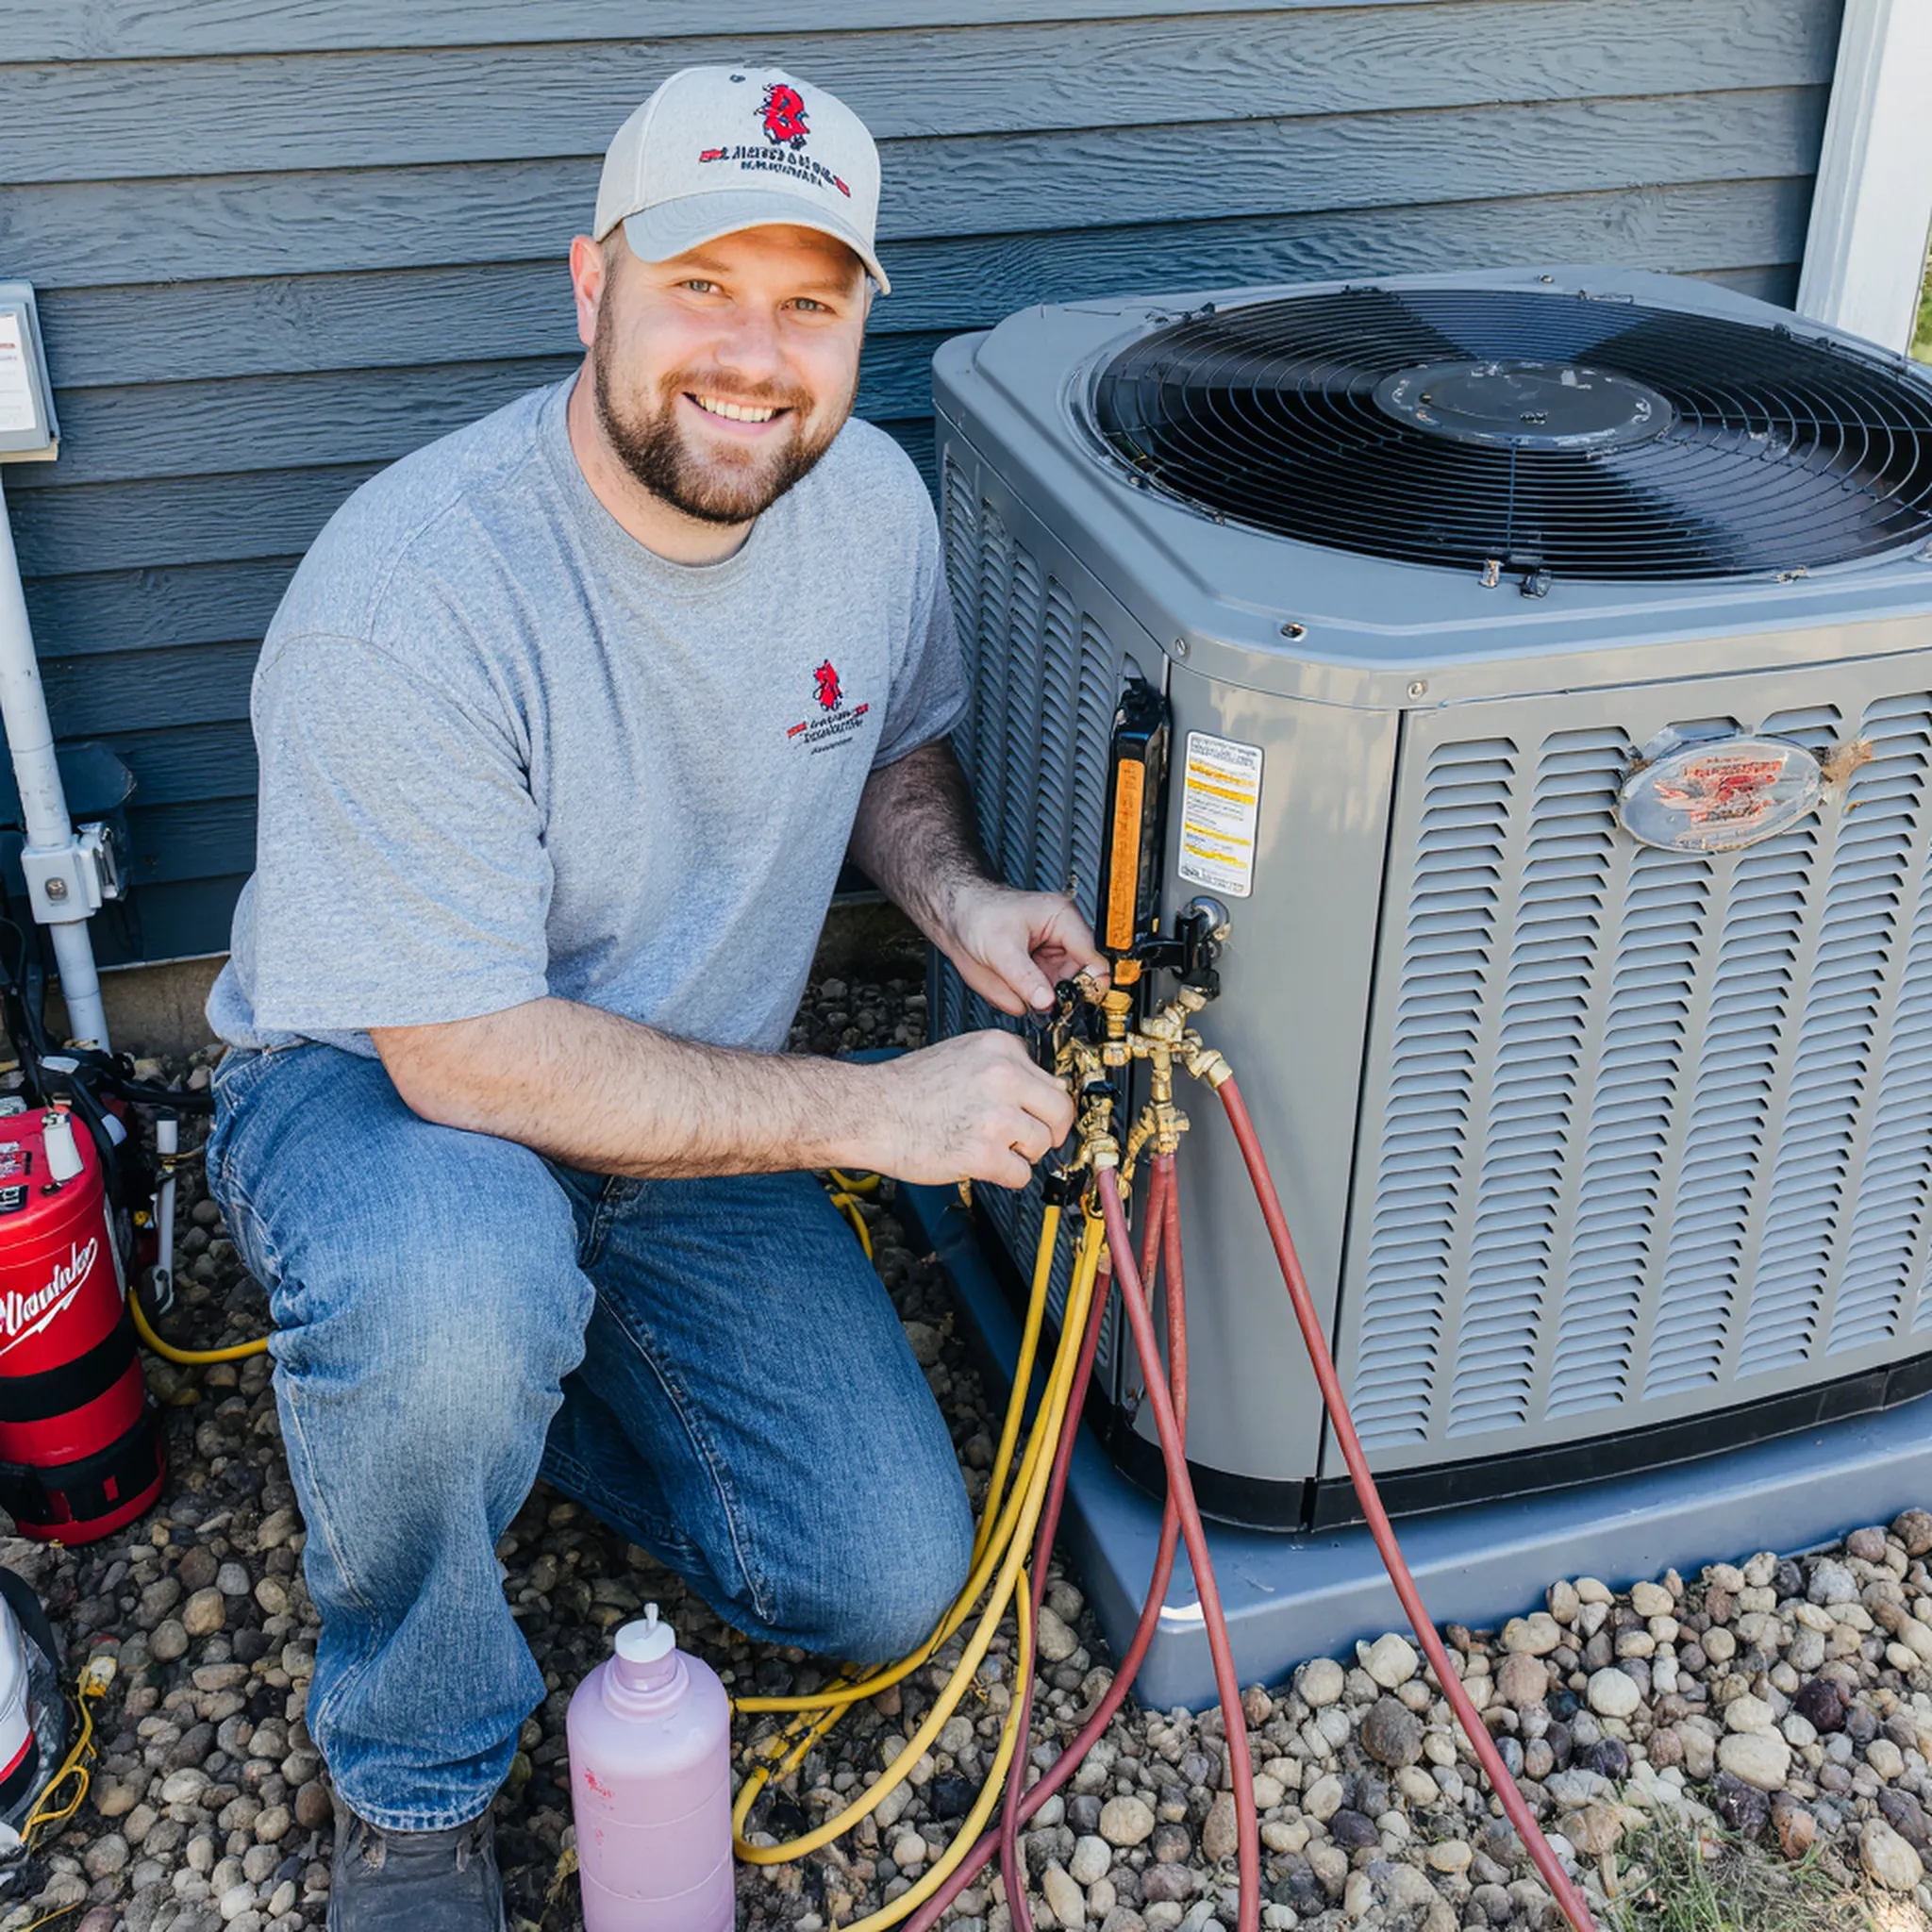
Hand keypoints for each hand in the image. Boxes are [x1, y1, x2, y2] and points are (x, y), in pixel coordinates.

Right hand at [861, 1032, 1076, 1187]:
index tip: (1038, 1114)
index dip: (1044, 1102)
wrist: (870, 1112)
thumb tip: (1044, 1092)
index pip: (1052, 1078)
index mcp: (1000, 1047)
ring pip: (1043, 1144)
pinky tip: (982, 1164)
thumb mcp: (962, 1054)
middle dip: (1051, 1130)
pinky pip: (1021, 1174)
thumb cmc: (908, 1088)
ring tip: (991, 1146)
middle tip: (1033, 1140)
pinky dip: (1006, 1176)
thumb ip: (1004, 1067)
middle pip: (1061, 1110)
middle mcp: (1003, 1077)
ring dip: (1023, 1154)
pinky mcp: (984, 1154)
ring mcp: (996, 1116)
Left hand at [940, 881, 1108, 1016]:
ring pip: (1053, 998)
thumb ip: (1025, 978)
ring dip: (1032, 999)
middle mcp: (1062, 941)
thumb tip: (1047, 1002)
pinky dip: (1019, 1000)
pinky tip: (1004, 983)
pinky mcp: (1036, 977)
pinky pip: (1035, 1002)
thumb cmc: (978, 914)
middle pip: (1078, 984)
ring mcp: (1049, 961)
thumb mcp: (1001, 948)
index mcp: (1064, 920)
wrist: (955, 917)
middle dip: (1053, 997)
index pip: (1094, 961)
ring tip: (1008, 979)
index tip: (1070, 1004)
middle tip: (1029, 995)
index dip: (1087, 986)